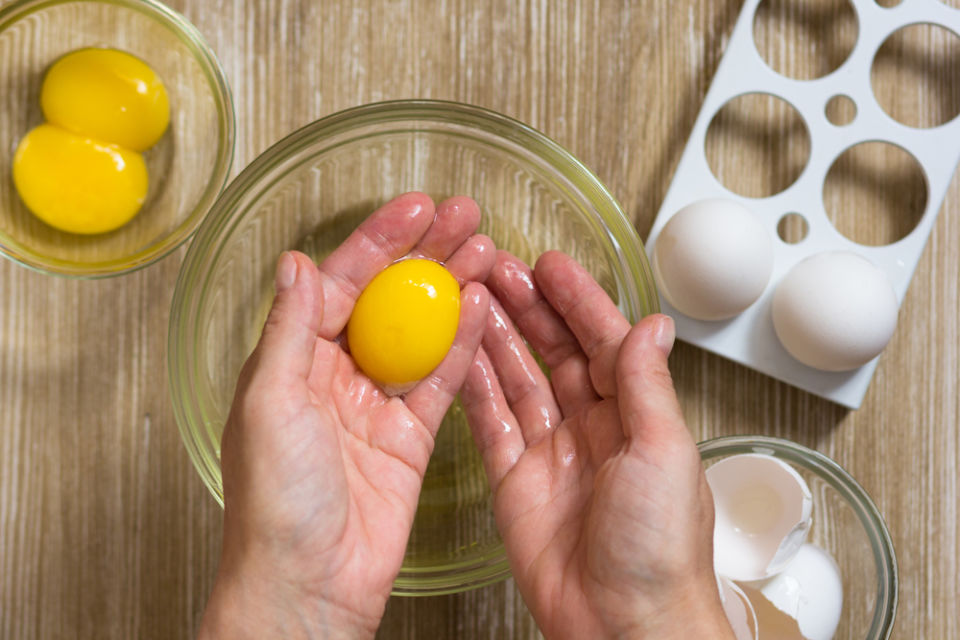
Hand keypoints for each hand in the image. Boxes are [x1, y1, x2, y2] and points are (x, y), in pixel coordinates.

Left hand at [199, 193, 493, 638]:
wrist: (309, 583)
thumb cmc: (274, 503)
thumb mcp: (270, 402)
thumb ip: (288, 330)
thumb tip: (293, 262)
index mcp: (293, 360)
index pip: (340, 282)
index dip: (379, 241)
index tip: (415, 208)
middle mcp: (334, 376)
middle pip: (388, 299)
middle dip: (427, 253)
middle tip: (466, 217)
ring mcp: (375, 405)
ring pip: (420, 333)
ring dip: (452, 290)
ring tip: (486, 251)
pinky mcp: (409, 438)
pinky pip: (440, 382)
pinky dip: (463, 345)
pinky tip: (483, 310)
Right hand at [461, 251, 731, 639]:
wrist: (624, 625)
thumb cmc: (661, 551)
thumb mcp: (663, 452)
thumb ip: (648, 384)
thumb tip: (652, 324)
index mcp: (637, 416)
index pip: (604, 341)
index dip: (577, 300)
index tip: (551, 265)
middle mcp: (594, 428)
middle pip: (557, 353)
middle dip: (530, 308)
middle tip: (499, 270)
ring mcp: (551, 453)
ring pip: (519, 379)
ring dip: (498, 337)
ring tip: (471, 297)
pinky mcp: (515, 480)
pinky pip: (491, 422)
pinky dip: (473, 386)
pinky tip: (459, 353)